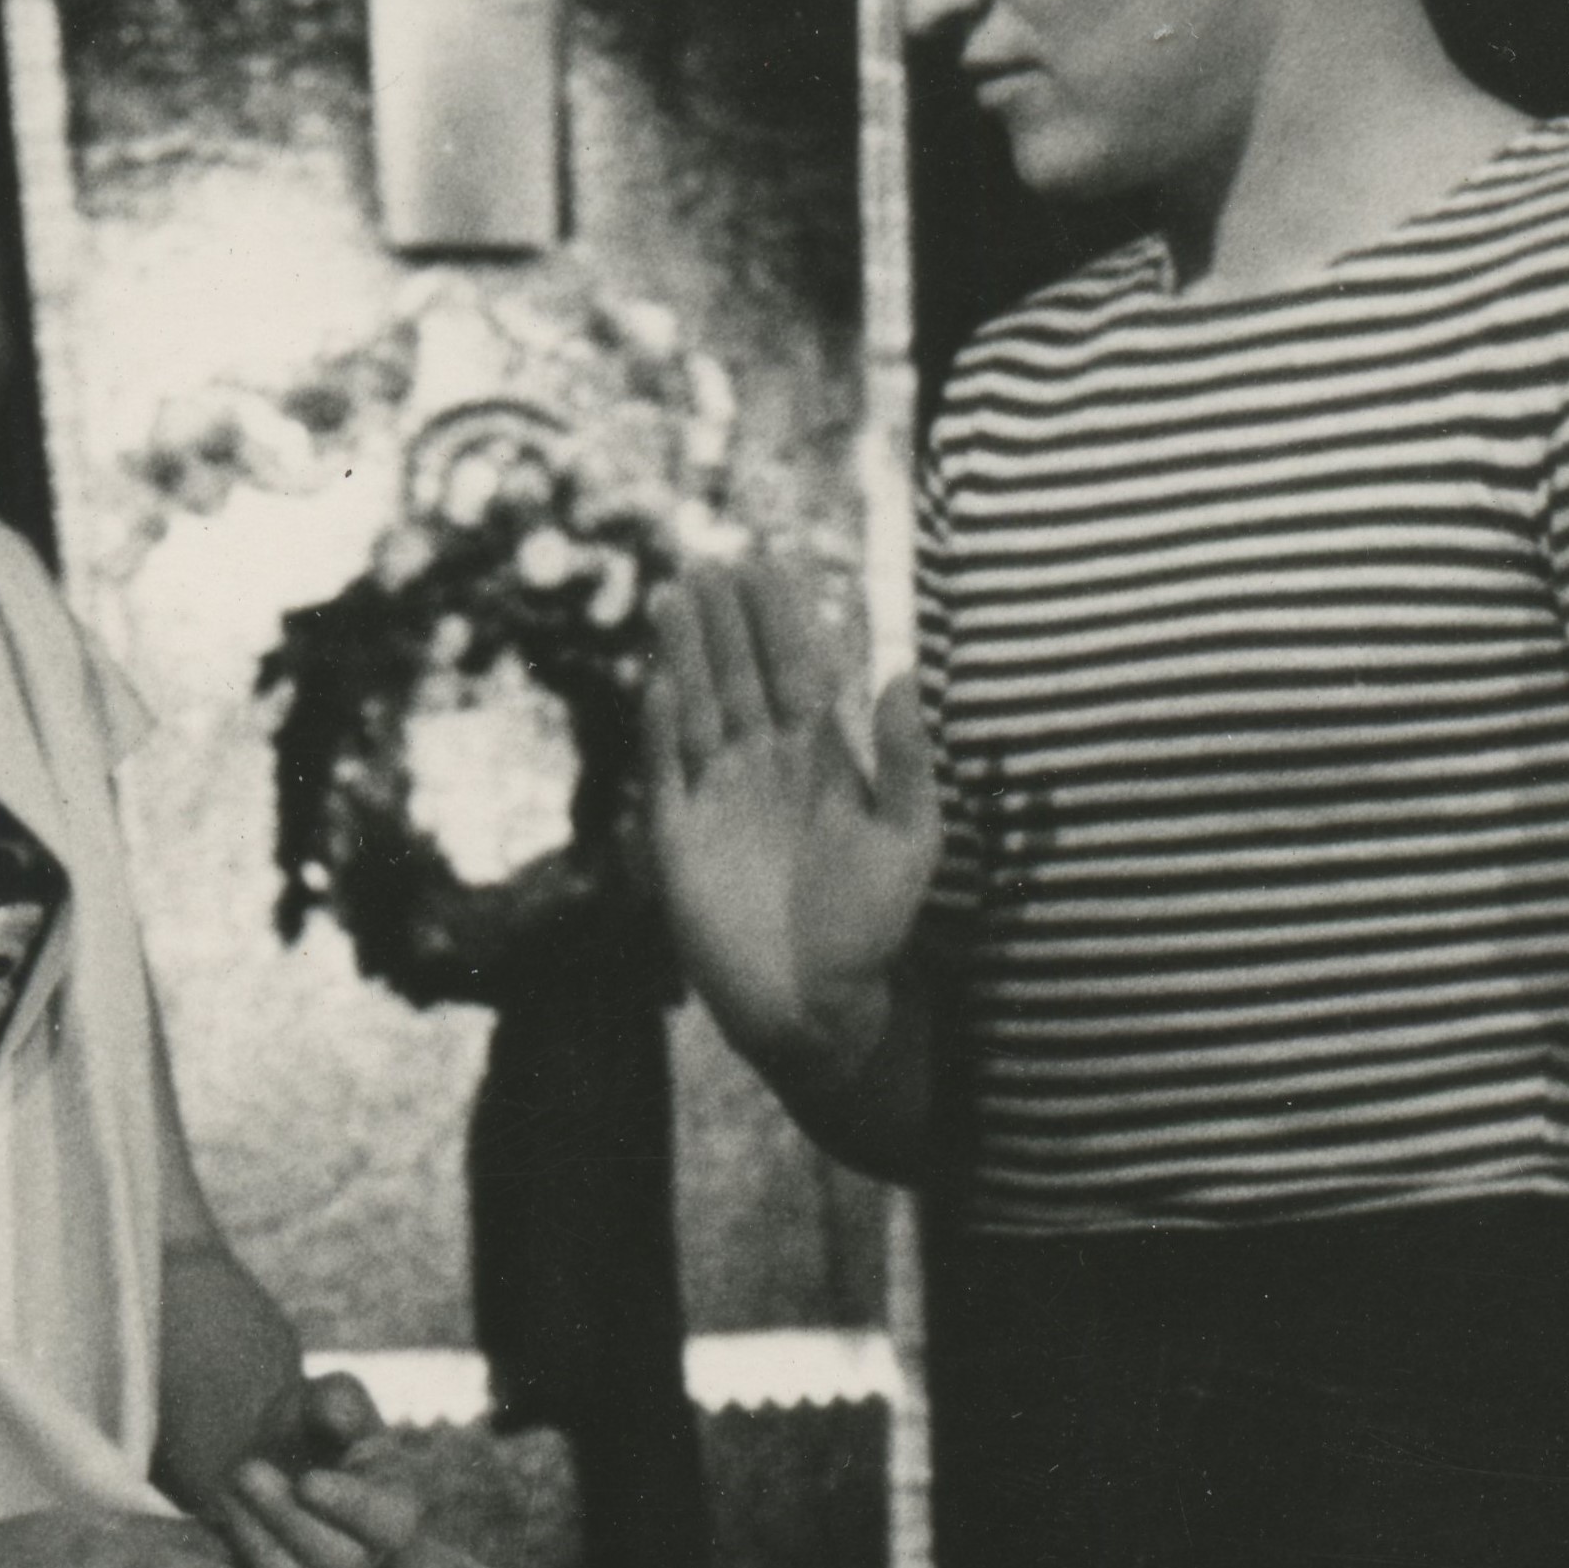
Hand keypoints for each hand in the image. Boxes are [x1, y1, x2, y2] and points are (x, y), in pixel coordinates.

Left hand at [206, 1372, 425, 1567]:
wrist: (267, 1451)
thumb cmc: (310, 1421)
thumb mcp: (326, 1396)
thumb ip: (338, 1402)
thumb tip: (339, 1418)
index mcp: (397, 1502)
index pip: (392, 1523)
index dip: (353, 1508)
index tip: (307, 1482)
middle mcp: (371, 1552)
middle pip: (344, 1562)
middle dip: (289, 1518)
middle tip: (248, 1470)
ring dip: (259, 1537)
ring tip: (232, 1482)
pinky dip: (241, 1555)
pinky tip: (222, 1509)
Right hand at [643, 561, 939, 1087]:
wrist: (818, 1008)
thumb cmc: (873, 929)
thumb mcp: (909, 840)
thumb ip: (905, 759)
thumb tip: (902, 671)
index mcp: (821, 760)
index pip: (796, 669)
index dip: (781, 618)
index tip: (765, 561)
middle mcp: (765, 770)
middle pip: (739, 676)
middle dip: (726, 620)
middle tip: (711, 559)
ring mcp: (718, 802)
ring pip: (698, 710)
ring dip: (686, 656)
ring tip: (676, 595)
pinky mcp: (679, 844)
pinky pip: (666, 775)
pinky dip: (661, 732)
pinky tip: (659, 686)